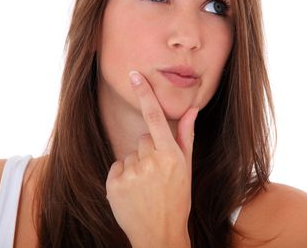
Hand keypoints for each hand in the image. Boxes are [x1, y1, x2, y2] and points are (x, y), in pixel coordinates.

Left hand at [106, 70, 197, 246]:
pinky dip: (123, 176)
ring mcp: (131, 174)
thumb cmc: (177, 199)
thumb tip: (192, 108)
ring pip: (130, 153)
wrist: (160, 234)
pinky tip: (134, 191)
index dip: (145, 93)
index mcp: (170, 155)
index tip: (135, 75)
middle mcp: (150, 162)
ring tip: (146, 185)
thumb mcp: (186, 167)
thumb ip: (186, 135)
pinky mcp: (114, 185)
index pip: (154, 116)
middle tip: (158, 173)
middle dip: (149, 150)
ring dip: (136, 164)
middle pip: (143, 138)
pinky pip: (117, 167)